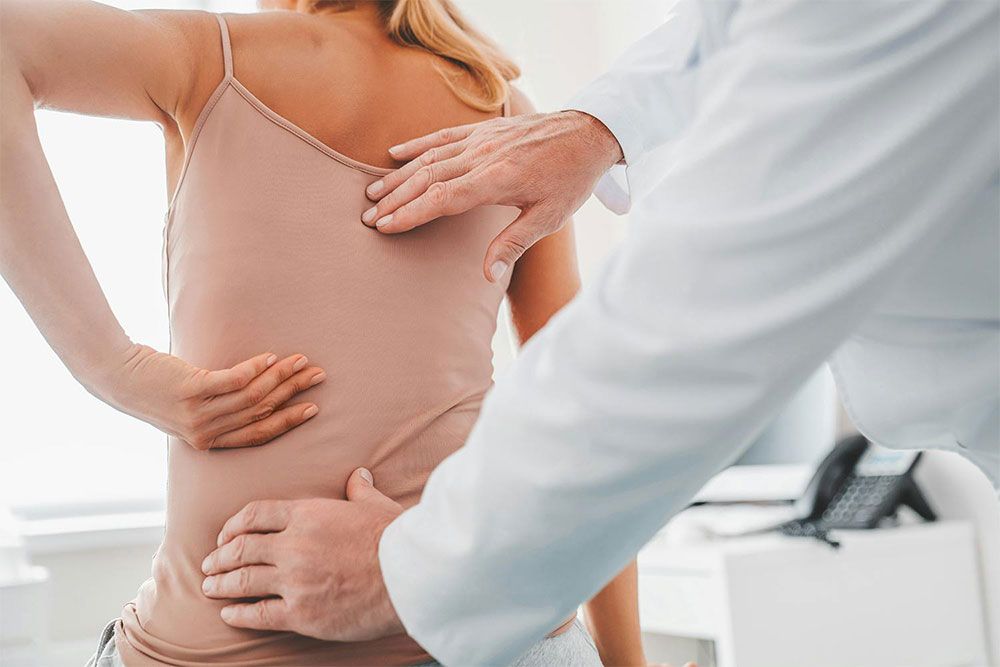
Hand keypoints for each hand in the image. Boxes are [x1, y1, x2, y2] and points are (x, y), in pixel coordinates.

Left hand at [103, 343, 324, 449]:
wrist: (118, 378)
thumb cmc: (156, 389)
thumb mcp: (190, 408)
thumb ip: (219, 408)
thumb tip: (257, 391)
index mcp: (208, 441)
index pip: (258, 434)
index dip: (287, 421)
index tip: (311, 408)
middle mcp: (205, 432)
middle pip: (261, 412)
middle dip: (293, 393)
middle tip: (316, 376)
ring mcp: (198, 413)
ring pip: (251, 396)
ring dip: (279, 376)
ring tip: (298, 360)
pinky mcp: (191, 391)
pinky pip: (232, 381)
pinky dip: (254, 368)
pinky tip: (268, 357)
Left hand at [201, 468, 404, 640]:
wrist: (409, 576)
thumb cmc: (395, 539)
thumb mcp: (376, 505)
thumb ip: (360, 490)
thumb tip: (358, 475)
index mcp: (308, 514)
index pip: (256, 514)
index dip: (234, 525)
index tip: (225, 534)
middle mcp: (294, 545)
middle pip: (241, 548)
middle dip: (220, 556)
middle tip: (209, 563)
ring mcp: (294, 580)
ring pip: (243, 580)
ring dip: (221, 584)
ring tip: (210, 587)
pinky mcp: (301, 613)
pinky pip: (258, 614)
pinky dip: (238, 614)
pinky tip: (229, 615)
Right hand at [361, 111, 622, 280]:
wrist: (590, 132)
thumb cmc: (571, 180)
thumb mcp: (549, 218)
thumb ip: (514, 244)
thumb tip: (486, 276)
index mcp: (499, 179)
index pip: (442, 199)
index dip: (410, 213)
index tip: (384, 227)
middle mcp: (483, 156)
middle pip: (428, 178)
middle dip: (395, 199)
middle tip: (368, 217)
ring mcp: (482, 139)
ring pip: (430, 157)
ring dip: (399, 176)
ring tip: (373, 193)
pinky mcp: (484, 129)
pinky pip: (443, 136)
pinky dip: (417, 145)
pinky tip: (395, 154)